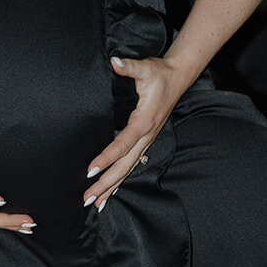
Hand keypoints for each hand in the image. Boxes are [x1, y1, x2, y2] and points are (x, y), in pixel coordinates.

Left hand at [84, 54, 184, 209]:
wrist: (178, 77)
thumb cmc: (159, 73)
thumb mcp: (145, 67)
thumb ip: (129, 67)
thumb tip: (115, 62)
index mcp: (144, 121)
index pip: (122, 144)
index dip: (106, 158)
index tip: (90, 170)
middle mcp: (147, 135)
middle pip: (125, 166)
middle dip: (106, 183)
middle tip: (88, 199)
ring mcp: (147, 140)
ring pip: (129, 169)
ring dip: (113, 187)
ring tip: (97, 204)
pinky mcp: (146, 140)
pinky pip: (132, 164)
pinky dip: (121, 179)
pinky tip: (111, 191)